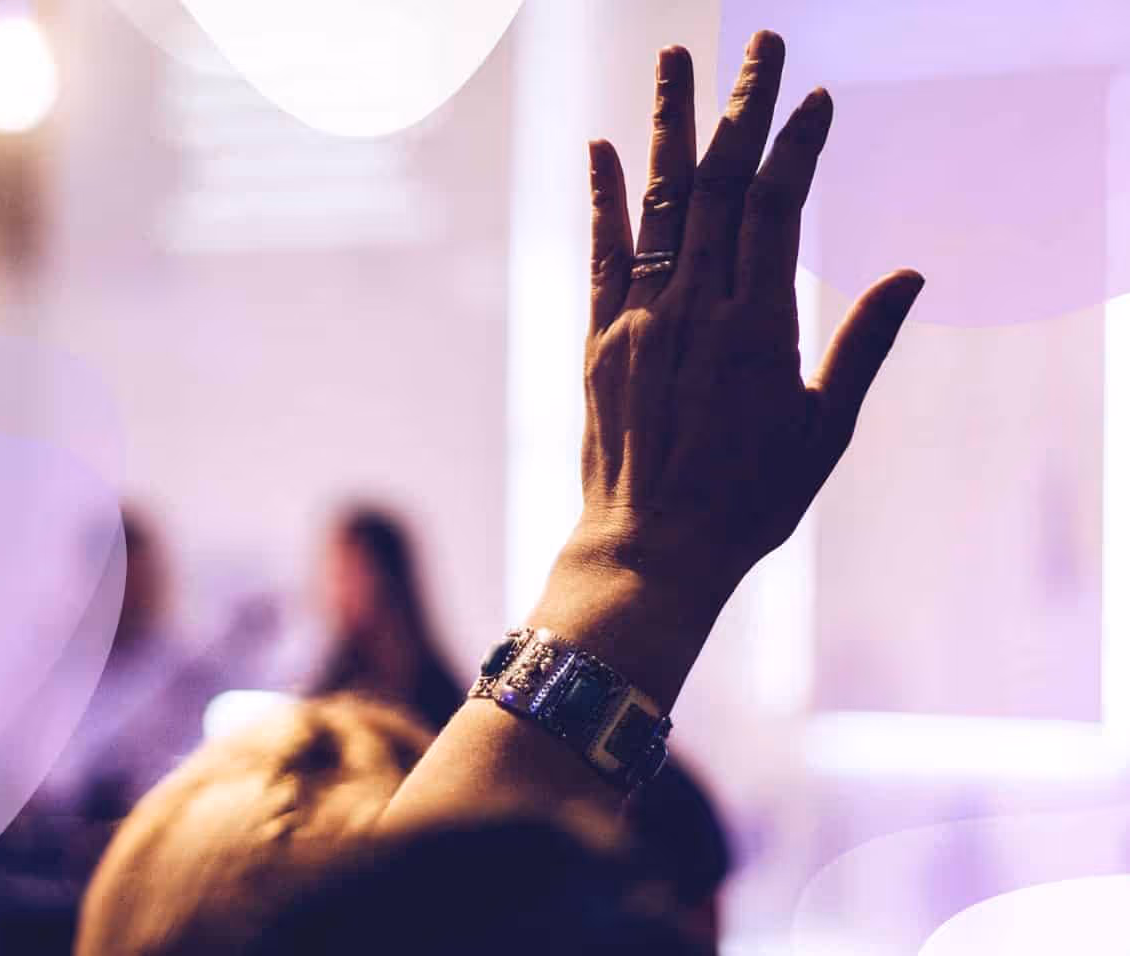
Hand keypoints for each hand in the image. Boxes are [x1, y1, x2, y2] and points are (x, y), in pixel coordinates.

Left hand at [385, 33, 925, 826]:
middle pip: (719, 184)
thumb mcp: (825, 430)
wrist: (651, 551)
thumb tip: (908, 274)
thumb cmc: (749, 502)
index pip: (778, 207)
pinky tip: (603, 149)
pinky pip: (600, 254)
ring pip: (659, 202)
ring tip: (675, 59)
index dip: (794, 145)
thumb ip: (861, 345)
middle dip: (740, 106)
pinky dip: (604, 198)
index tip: (813, 97)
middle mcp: (694, 308)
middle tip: (755, 42)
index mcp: (757, 326)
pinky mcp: (598, 341)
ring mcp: (640, 320)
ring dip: (670, 125)